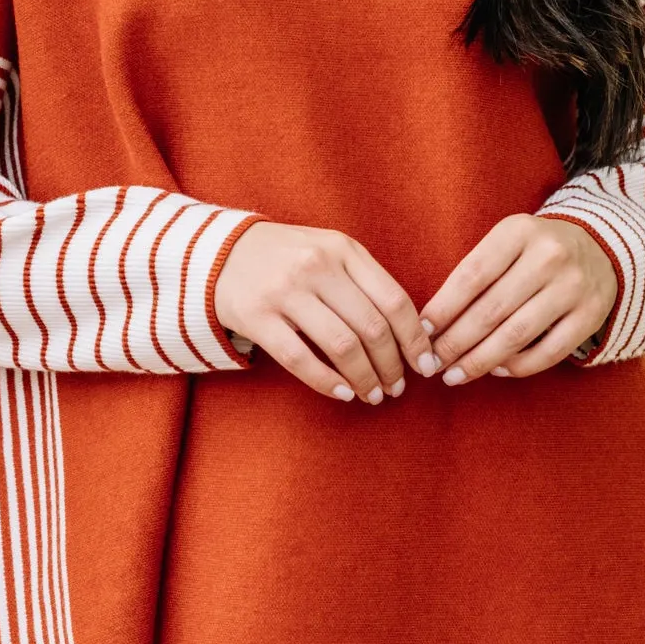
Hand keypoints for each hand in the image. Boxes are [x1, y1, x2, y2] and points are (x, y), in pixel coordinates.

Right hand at [214, 220, 434, 404]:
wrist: (220, 253)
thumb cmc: (288, 258)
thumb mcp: (329, 252)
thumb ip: (365, 281)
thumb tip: (410, 332)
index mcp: (343, 249)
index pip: (394, 300)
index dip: (415, 339)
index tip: (424, 364)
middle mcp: (317, 266)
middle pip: (372, 328)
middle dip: (392, 366)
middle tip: (397, 387)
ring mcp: (285, 291)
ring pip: (342, 346)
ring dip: (364, 379)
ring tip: (373, 395)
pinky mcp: (257, 317)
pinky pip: (300, 359)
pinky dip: (327, 382)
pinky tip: (343, 394)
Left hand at [420, 214, 615, 383]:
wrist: (601, 248)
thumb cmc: (535, 251)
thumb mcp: (507, 243)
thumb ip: (475, 273)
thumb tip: (432, 325)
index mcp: (519, 231)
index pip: (471, 276)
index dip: (443, 308)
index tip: (421, 333)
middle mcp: (549, 256)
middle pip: (491, 310)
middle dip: (455, 343)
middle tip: (431, 364)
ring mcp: (574, 286)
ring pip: (516, 335)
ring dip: (479, 361)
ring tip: (454, 375)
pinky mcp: (591, 315)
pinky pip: (548, 352)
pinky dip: (518, 367)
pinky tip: (495, 371)